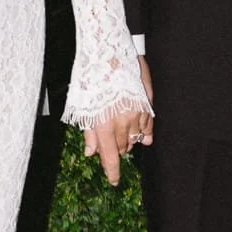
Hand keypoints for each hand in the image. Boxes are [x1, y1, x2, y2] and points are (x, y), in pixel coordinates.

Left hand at [84, 58, 154, 185]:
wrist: (108, 50)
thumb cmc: (90, 76)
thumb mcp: (83, 104)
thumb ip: (89, 131)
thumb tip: (90, 152)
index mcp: (104, 124)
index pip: (111, 156)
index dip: (112, 172)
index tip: (114, 182)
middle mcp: (122, 121)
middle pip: (123, 147)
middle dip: (117, 150)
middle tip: (112, 148)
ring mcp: (136, 112)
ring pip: (136, 137)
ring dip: (130, 141)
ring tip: (126, 141)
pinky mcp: (146, 102)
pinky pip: (148, 124)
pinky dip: (145, 132)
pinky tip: (144, 137)